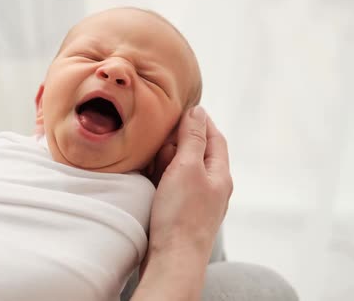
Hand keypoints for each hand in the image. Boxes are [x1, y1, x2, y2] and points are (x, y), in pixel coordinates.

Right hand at [146, 106, 232, 260]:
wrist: (172, 260)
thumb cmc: (181, 215)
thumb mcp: (187, 167)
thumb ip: (193, 138)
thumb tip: (198, 111)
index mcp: (220, 174)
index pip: (215, 137)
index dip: (200, 121)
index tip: (183, 108)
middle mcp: (212, 187)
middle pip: (198, 152)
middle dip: (179, 140)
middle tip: (159, 134)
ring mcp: (196, 201)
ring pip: (183, 169)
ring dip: (168, 158)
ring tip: (151, 155)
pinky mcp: (181, 213)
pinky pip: (172, 185)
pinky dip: (161, 176)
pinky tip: (148, 175)